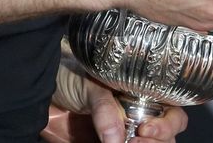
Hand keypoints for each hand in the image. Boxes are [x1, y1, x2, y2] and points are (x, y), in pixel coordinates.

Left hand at [45, 55, 187, 141]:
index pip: (172, 113)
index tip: (146, 128)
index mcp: (144, 96)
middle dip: (161, 140)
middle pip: (168, 136)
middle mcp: (140, 117)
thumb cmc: (69, 77)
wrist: (39, 92)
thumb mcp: (90, 85)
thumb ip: (105, 109)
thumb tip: (116, 139)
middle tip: (138, 139)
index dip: (167, 123)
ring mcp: (125, 135)